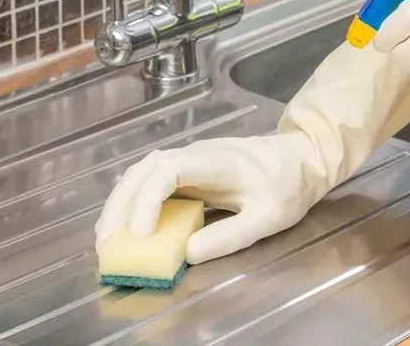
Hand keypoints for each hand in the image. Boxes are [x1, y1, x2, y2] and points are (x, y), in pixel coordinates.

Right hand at [94, 133, 322, 263]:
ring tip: (108, 238)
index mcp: (218, 162)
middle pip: (146, 169)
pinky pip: (152, 180)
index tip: (140, 235)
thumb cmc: (288, 187)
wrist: (301, 160)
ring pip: (143, 172)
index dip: (147, 200)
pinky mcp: (188, 169)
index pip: (169, 169)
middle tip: (107, 244)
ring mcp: (191, 159)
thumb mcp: (269, 218)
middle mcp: (197, 154)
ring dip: (121, 202)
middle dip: (122, 205)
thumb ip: (231, 236)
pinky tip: (126, 226)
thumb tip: (187, 254)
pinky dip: (133, 200)